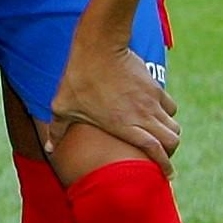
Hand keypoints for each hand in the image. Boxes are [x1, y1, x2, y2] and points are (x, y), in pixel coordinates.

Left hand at [49, 37, 179, 172]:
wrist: (99, 48)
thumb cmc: (79, 78)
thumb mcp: (63, 107)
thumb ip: (58, 131)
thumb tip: (49, 149)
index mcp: (124, 125)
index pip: (154, 150)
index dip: (163, 165)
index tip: (166, 175)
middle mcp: (143, 116)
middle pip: (172, 141)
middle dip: (169, 152)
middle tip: (161, 155)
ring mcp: (151, 101)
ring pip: (173, 125)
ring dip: (169, 134)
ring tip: (159, 138)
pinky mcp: (155, 87)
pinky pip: (170, 107)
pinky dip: (167, 115)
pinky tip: (156, 115)